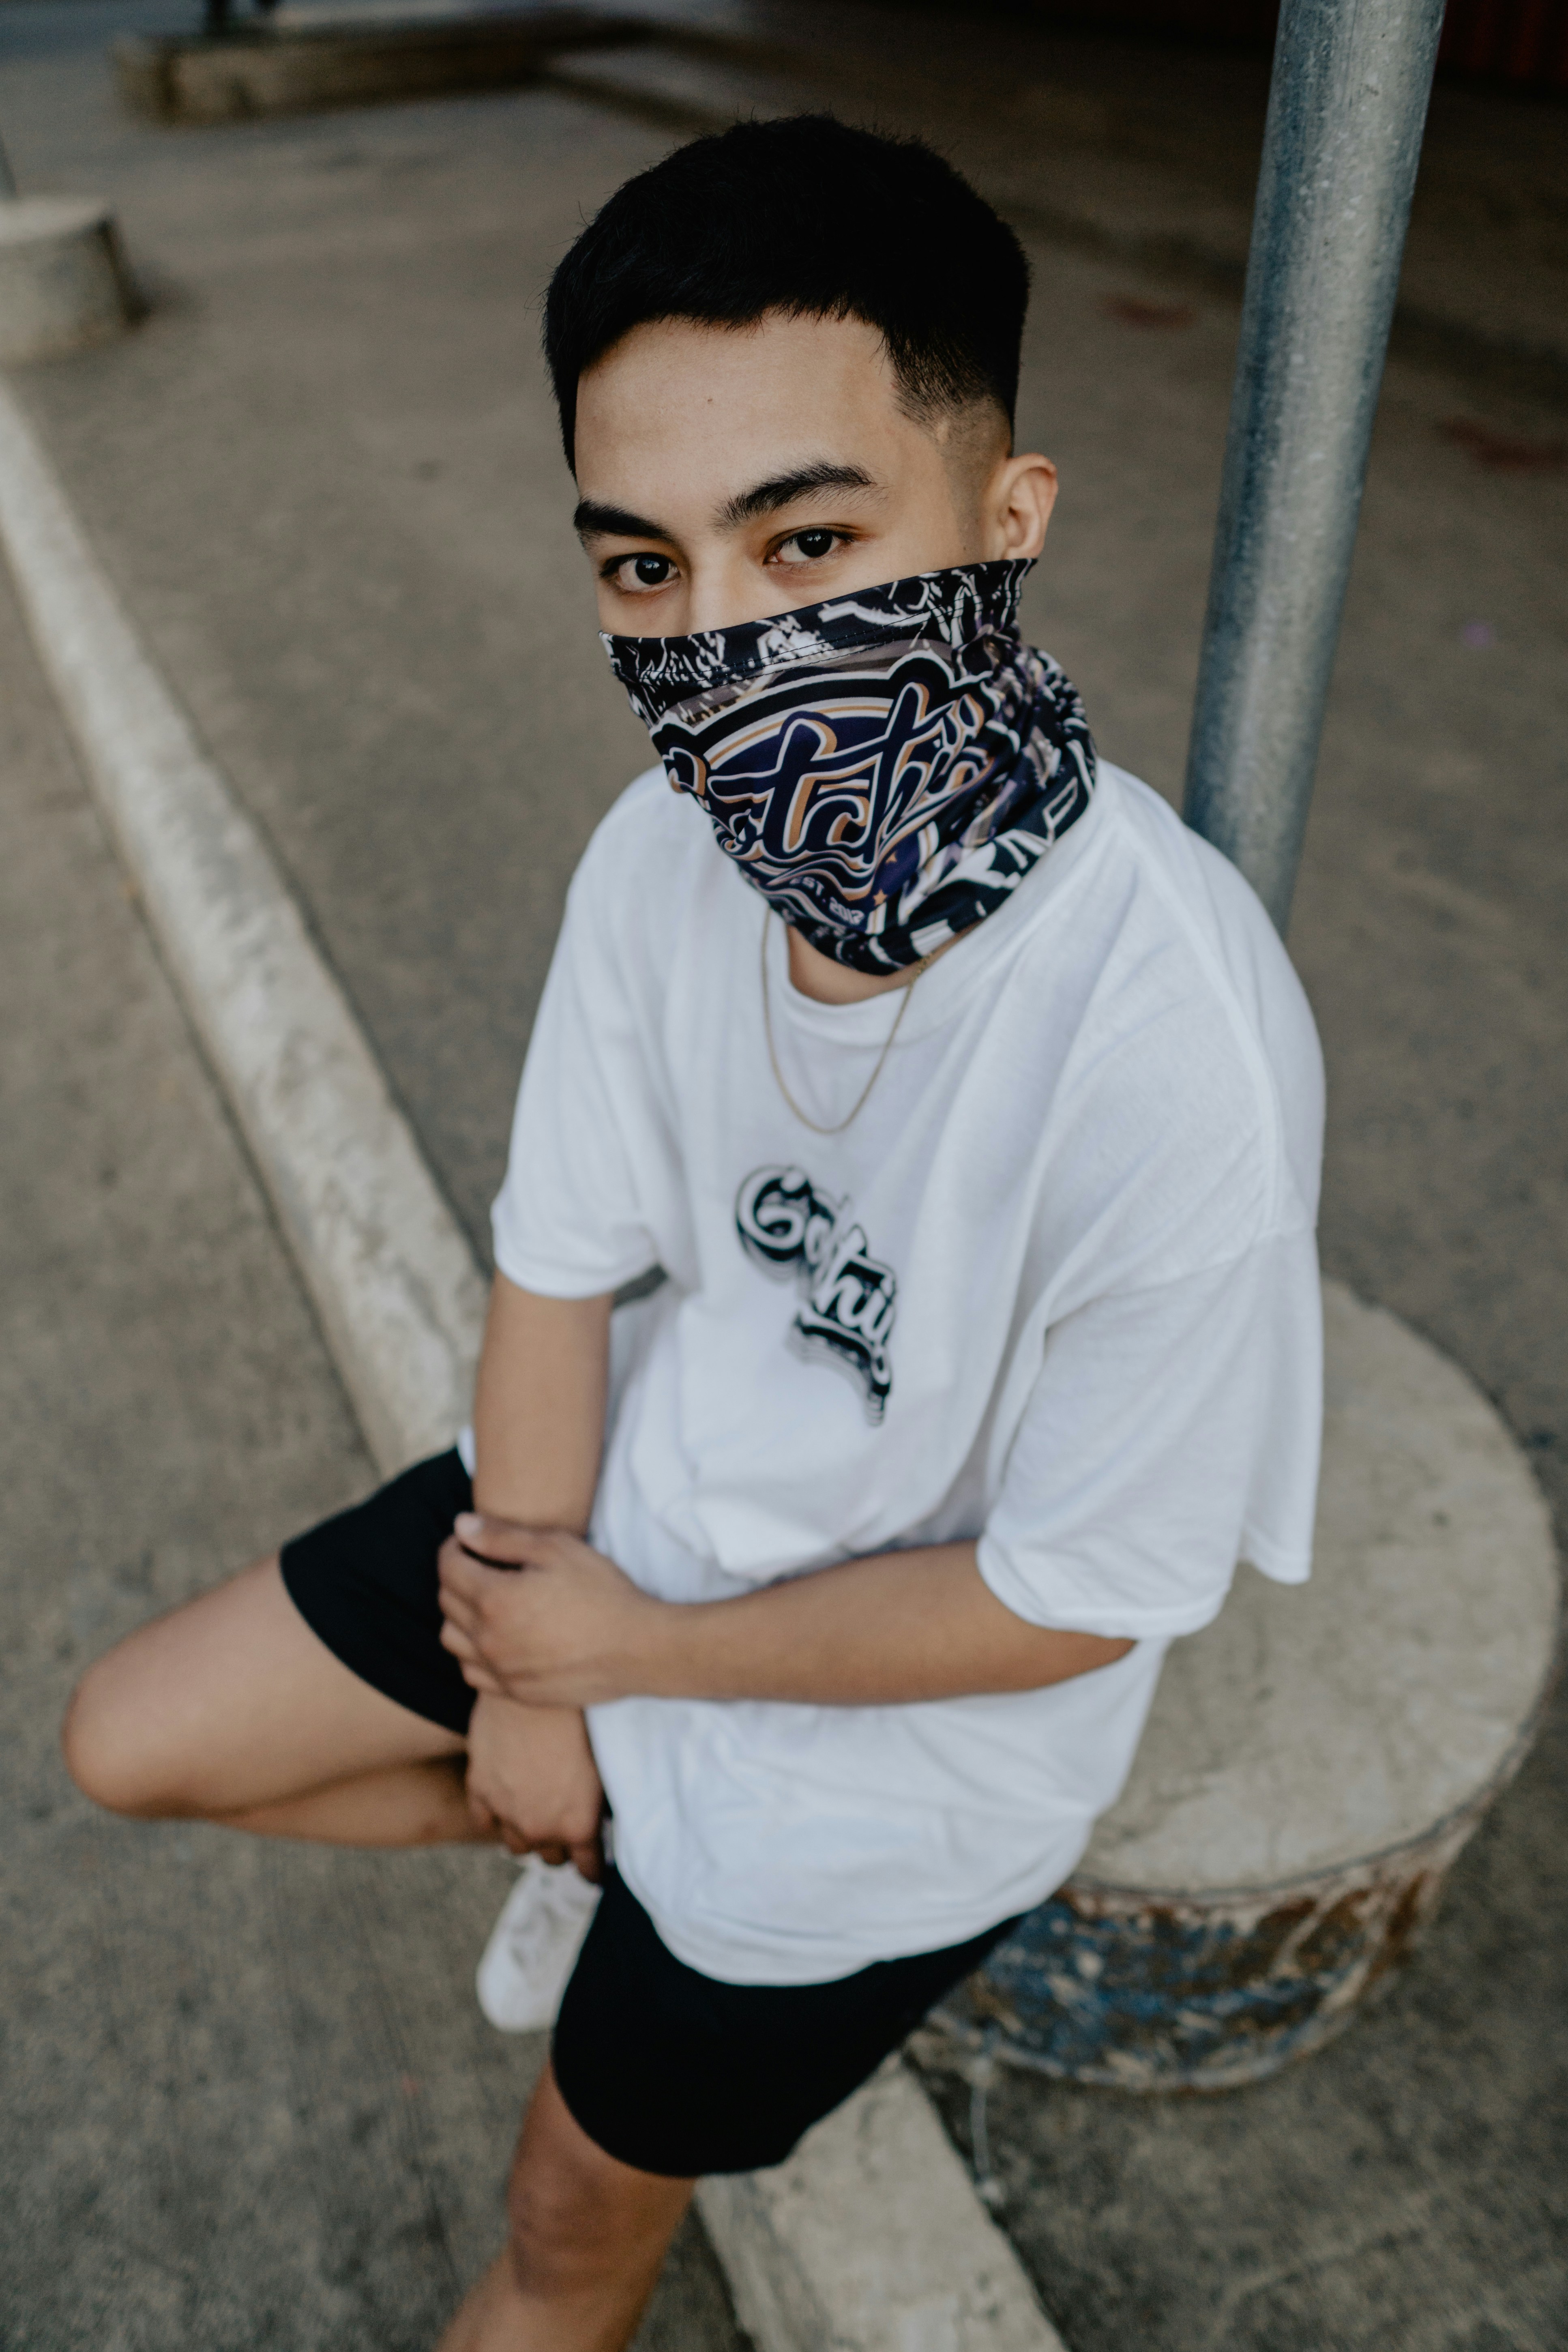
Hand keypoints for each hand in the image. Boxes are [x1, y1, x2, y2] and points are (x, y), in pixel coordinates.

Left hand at [438, 1515, 666, 1706]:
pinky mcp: (515, 1691)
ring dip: (459, 1615)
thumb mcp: (556, 1548)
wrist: (637, 1648)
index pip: (448, 1567)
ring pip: (452, 1640)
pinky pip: (472, 1672)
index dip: (454, 1546)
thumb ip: (502, 1537)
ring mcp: (500, 1670)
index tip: (469, 1540)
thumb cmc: (601, 1592)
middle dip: (456, 1575)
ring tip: (485, 1601)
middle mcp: (488, 1639)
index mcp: (494, 1599)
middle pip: (446, 1602)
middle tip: (480, 1563)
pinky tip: (496, 1638)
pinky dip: (473, 1652)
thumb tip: (461, 1526)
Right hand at [465, 1692, 604, 1876]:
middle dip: (561, 1847)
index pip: (588, 1869)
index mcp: (577, 1826)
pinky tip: (507, 1805)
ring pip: (518, 1845)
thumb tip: (600, 1822)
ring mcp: (506, 1812)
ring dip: (529, 1835)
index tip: (596, 1872)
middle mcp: (541, 1827)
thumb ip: (597, 1806)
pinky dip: (496, 1818)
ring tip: (537, 1816)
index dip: (594, 1872)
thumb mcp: (604, 1769)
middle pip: (551, 1857)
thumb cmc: (581, 1720)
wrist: (538, 1689)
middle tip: (567, 1831)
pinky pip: (485, 1823)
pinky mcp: (479, 1789)